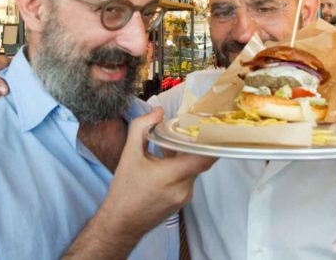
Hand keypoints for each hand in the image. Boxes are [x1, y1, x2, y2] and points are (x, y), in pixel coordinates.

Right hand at [100, 108, 216, 235]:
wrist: (121, 223)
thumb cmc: (124, 192)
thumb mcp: (129, 155)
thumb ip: (141, 128)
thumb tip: (157, 112)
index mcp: (172, 175)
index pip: (206, 157)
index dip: (213, 141)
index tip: (213, 127)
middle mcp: (184, 187)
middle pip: (199, 159)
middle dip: (191, 144)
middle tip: (183, 130)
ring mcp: (185, 196)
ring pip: (193, 168)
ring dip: (183, 157)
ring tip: (165, 148)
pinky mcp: (183, 201)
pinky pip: (188, 179)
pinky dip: (179, 168)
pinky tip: (163, 164)